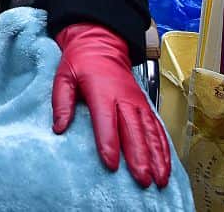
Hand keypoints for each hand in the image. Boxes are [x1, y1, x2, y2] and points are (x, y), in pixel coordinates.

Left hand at [52, 24, 170, 188]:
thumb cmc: (80, 62)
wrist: (101, 43)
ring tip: (160, 180)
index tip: (111, 164)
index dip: (108, 143)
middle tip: (142, 180)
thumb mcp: (63, 77)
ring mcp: (137, 102)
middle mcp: (123, 98)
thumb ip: (61, 102)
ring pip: (150, 132)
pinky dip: (163, 148)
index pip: (105, 120)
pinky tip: (165, 165)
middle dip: (140, 157)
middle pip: (133, 130)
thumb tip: (58, 127)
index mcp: (101, 91)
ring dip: (157, 157)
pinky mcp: (144, 105)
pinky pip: (157, 128)